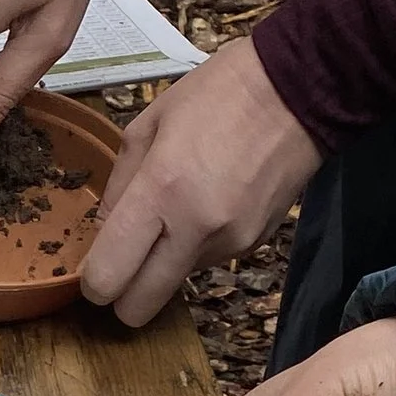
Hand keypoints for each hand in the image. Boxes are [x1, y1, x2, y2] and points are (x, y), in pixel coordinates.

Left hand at [80, 38, 323, 326]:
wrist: (302, 87)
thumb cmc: (218, 93)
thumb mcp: (149, 124)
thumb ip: (118, 184)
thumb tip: (103, 233)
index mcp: (162, 192)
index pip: (109, 276)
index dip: (93, 283)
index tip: (94, 268)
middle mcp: (195, 229)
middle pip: (139, 307)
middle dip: (123, 296)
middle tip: (124, 261)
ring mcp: (229, 243)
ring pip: (174, 283)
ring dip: (164, 261)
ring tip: (180, 207)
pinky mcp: (254, 245)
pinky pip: (206, 261)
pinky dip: (197, 245)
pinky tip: (210, 202)